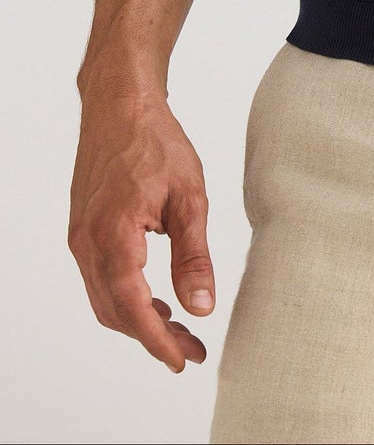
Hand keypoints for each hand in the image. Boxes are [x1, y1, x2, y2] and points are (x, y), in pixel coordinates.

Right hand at [68, 83, 214, 371]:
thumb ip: (194, 255)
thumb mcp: (189, 196)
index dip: (157, 341)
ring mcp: (81, 238)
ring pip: (105, 299)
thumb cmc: (156, 140)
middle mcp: (88, 243)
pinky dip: (125, 297)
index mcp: (114, 235)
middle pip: (116, 312)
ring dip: (139, 319)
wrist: (120, 104)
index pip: (133, 308)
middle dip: (153, 336)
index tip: (183, 360)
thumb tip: (201, 306)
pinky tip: (155, 297)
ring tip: (179, 327)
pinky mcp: (83, 230)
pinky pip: (100, 279)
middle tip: (192, 347)